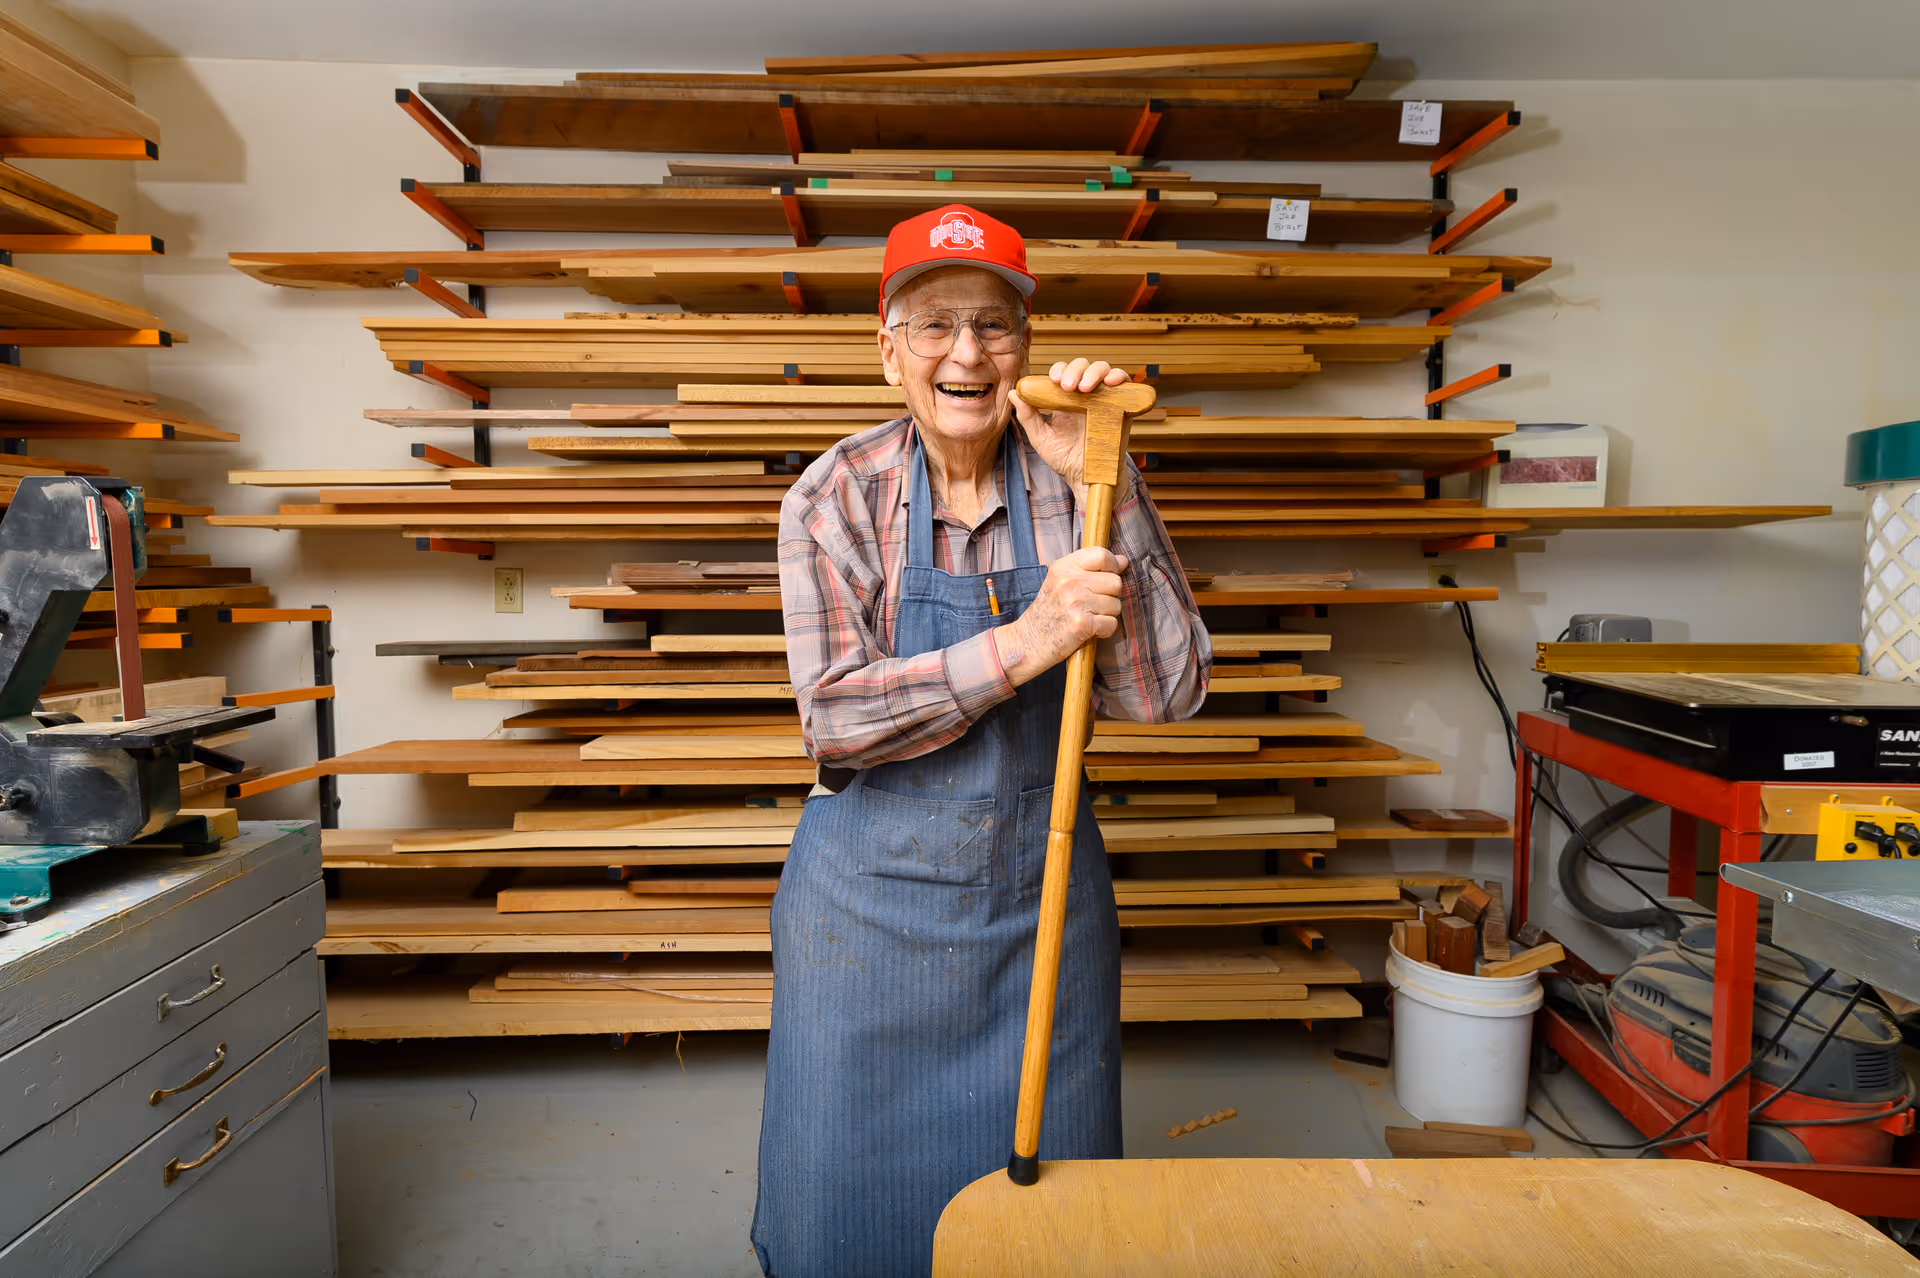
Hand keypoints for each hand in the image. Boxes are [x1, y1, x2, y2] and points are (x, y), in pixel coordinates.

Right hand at [991, 547, 1128, 685]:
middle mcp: (1069, 582)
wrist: (1027, 641)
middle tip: (1092, 605)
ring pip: (1116, 605)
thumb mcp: (1061, 581)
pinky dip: (1104, 631)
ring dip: (1107, 615)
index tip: (1107, 577)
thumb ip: (1090, 569)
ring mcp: (1076, 603)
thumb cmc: (1048, 612)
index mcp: (1063, 567)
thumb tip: (1123, 560)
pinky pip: (1111, 624)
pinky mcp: (1082, 625)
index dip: (1112, 566)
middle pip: (1115, 582)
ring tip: (1088, 618)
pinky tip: (1089, 630)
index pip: (1101, 555)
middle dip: (1110, 596)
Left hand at [1010, 359, 1132, 498]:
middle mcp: (1086, 396)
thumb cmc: (1064, 460)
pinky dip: (1120, 377)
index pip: (1064, 372)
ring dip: (1095, 372)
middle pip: (1083, 366)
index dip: (1059, 369)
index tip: (1054, 379)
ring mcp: (1105, 399)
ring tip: (1085, 388)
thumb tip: (1014, 393)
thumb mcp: (1041, 438)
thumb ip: (1027, 416)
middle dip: (1075, 370)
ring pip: (1103, 370)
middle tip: (1068, 386)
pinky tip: (1110, 383)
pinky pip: (1126, 385)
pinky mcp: (1122, 407)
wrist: (1087, 479)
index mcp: (1066, 399)